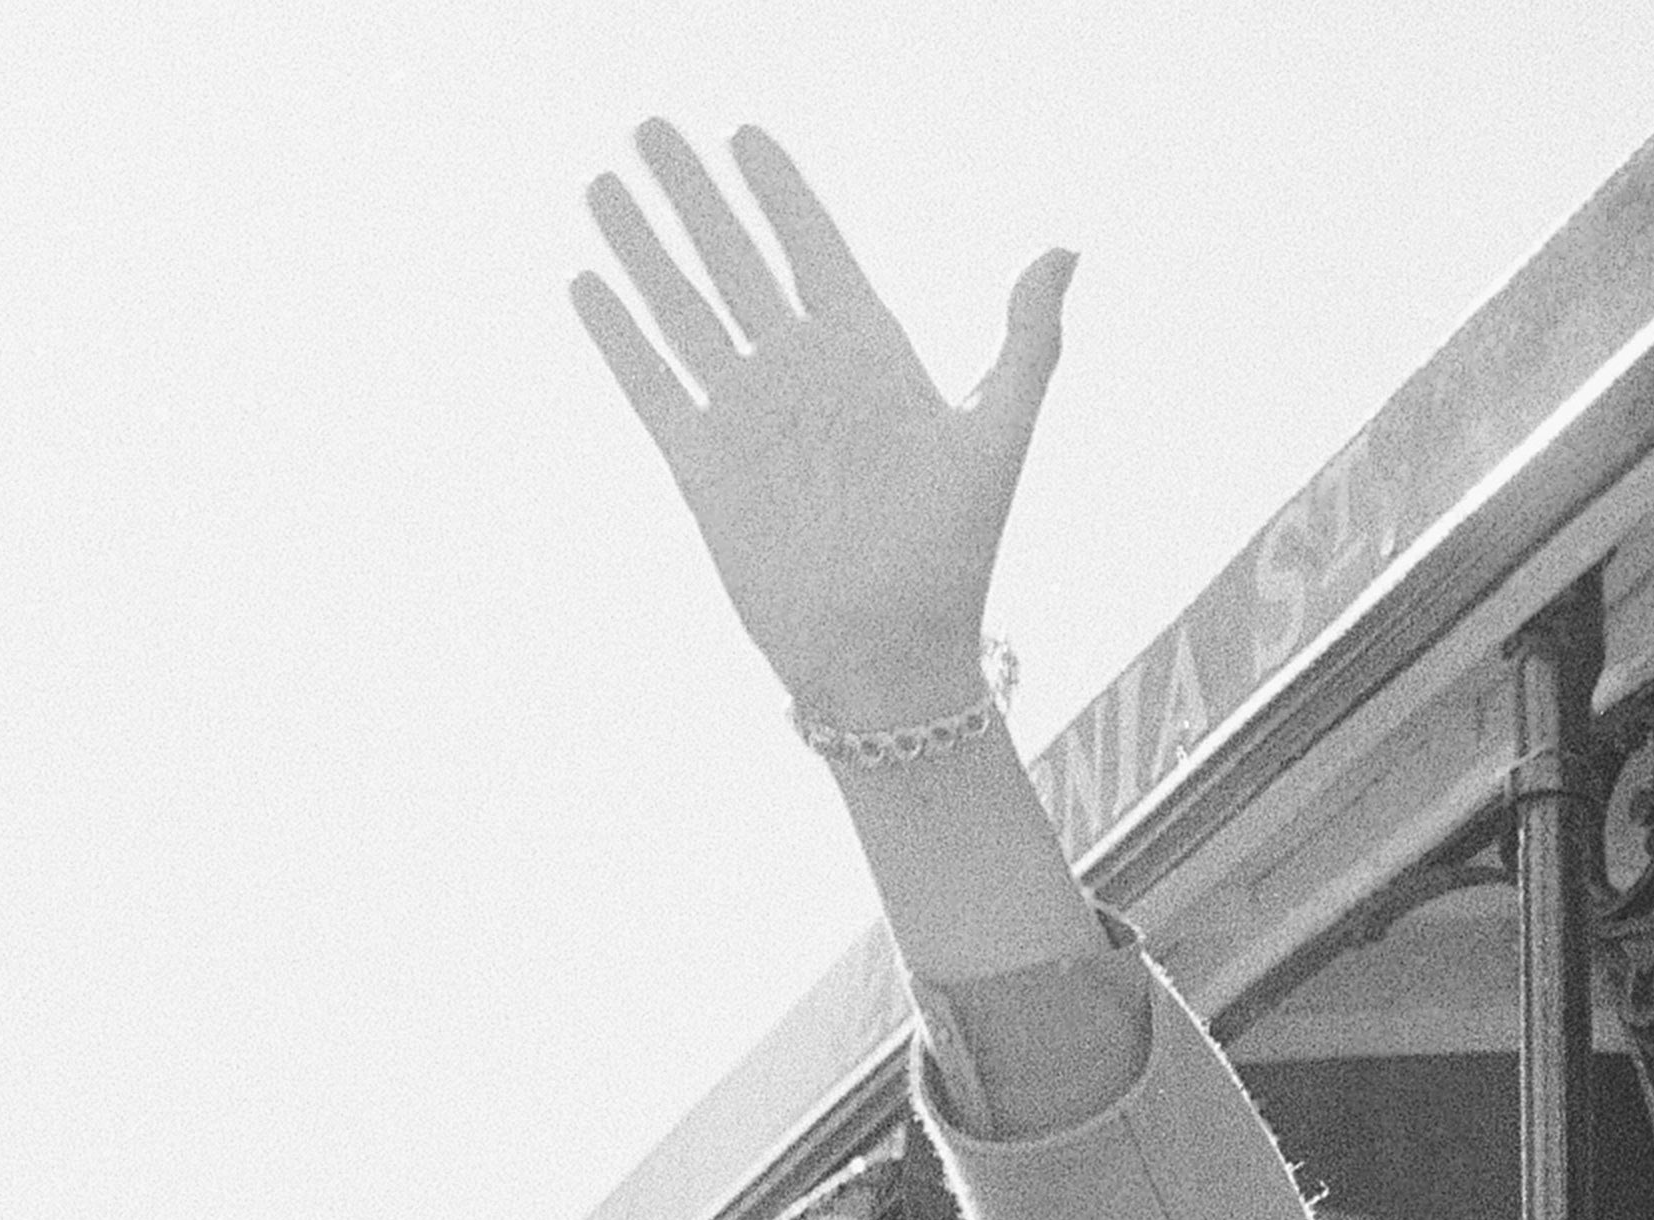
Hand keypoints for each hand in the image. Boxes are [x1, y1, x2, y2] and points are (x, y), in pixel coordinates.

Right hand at [576, 125, 1071, 728]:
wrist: (888, 658)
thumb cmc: (954, 557)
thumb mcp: (997, 437)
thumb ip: (1028, 342)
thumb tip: (1065, 250)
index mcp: (871, 357)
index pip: (814, 248)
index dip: (781, 191)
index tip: (747, 134)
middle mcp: (804, 376)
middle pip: (735, 259)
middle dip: (694, 194)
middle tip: (653, 127)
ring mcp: (750, 418)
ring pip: (682, 308)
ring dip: (642, 246)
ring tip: (605, 182)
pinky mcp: (703, 468)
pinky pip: (652, 385)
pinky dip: (617, 337)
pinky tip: (587, 282)